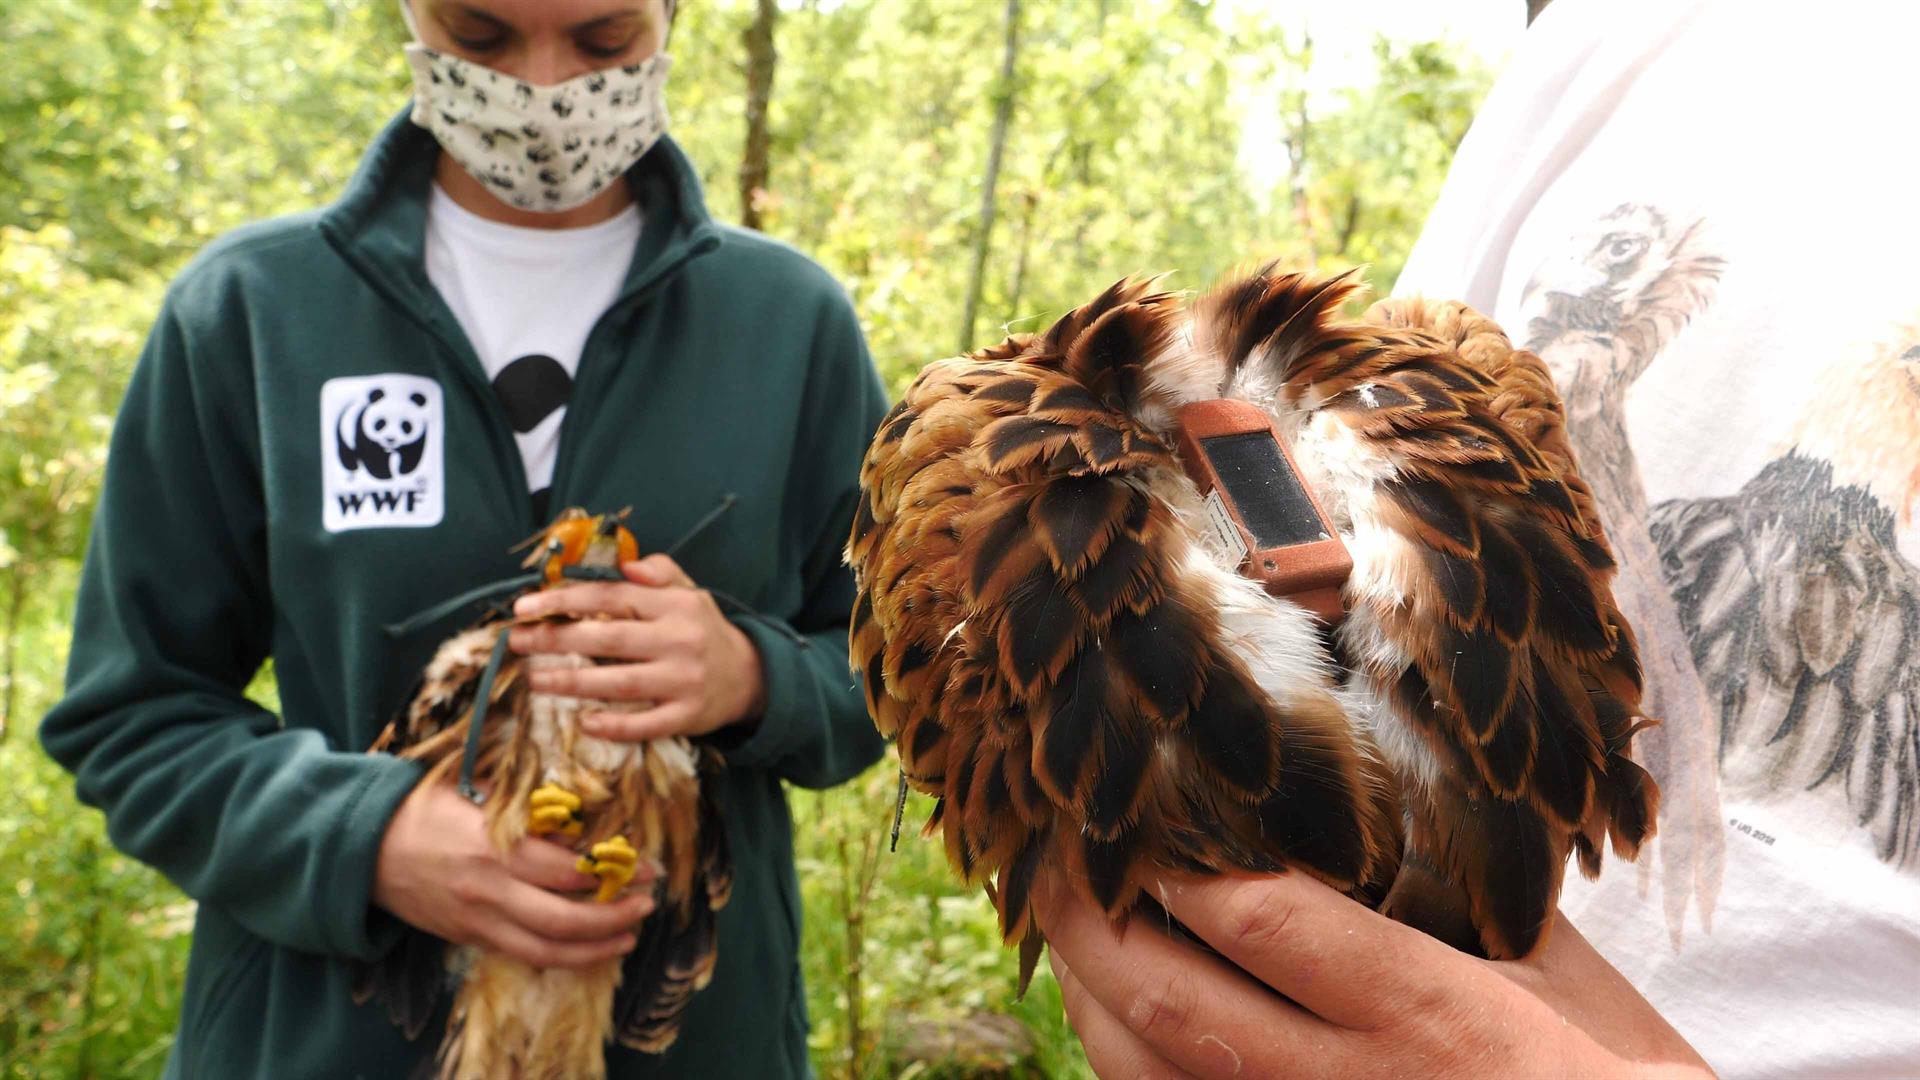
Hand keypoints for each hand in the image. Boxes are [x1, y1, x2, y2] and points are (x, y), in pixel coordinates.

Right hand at [372, 781, 658, 968]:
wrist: (365, 850)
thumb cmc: (424, 809)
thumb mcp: (474, 791)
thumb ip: (524, 803)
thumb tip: (578, 809)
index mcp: (493, 846)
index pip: (566, 868)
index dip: (610, 870)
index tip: (644, 864)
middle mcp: (489, 889)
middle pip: (563, 917)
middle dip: (614, 914)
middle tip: (647, 902)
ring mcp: (478, 920)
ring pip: (547, 948)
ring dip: (595, 946)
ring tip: (629, 934)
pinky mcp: (469, 937)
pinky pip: (523, 954)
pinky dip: (561, 956)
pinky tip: (589, 948)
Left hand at [507, 554, 766, 741]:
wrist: (749, 677)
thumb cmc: (702, 629)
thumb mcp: (689, 591)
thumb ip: (658, 571)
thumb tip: (626, 565)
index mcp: (676, 605)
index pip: (611, 597)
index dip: (564, 600)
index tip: (524, 607)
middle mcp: (680, 641)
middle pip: (607, 638)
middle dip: (556, 639)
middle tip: (517, 642)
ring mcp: (683, 681)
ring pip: (618, 683)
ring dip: (571, 682)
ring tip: (535, 678)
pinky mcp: (687, 716)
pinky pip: (644, 724)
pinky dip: (613, 726)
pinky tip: (583, 723)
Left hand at [1036, 868, 1712, 1079]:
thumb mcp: (1569, 978)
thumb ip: (1471, 903)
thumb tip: (1390, 821)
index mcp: (1425, 1010)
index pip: (1261, 921)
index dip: (1176, 863)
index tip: (1129, 809)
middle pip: (1167, 1002)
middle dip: (1084, 922)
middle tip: (1043, 858)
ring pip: (1150, 1075)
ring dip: (1088, 1000)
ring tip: (1066, 931)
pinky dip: (1132, 1070)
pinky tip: (1118, 1024)